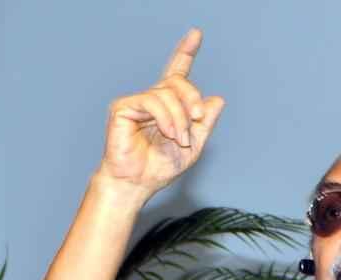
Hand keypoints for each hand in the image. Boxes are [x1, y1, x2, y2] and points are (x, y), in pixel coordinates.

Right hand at [98, 28, 224, 198]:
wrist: (138, 184)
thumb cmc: (160, 167)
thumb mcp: (193, 146)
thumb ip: (205, 124)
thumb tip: (217, 99)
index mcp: (168, 106)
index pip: (177, 73)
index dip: (185, 52)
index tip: (196, 34)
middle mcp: (152, 100)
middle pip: (178, 82)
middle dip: (192, 99)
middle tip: (198, 119)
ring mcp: (136, 102)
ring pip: (166, 94)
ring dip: (179, 118)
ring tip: (180, 138)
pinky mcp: (123, 107)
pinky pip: (151, 101)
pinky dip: (165, 117)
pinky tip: (168, 133)